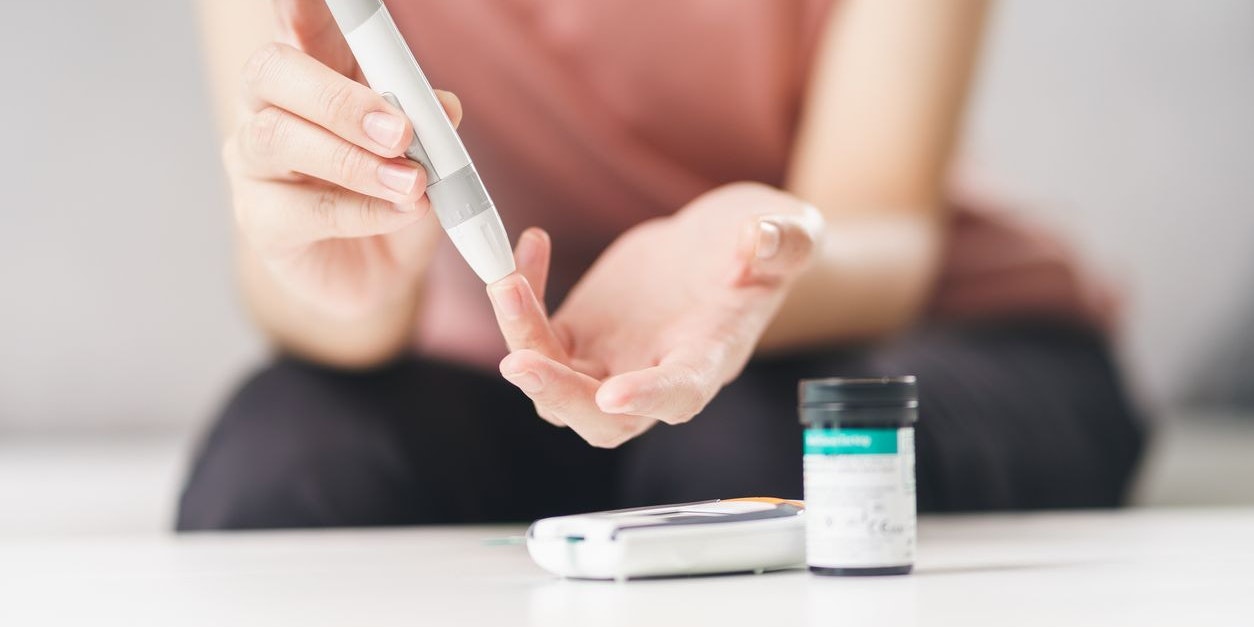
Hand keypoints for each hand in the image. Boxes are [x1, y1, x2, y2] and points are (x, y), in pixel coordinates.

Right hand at [224, 0, 461, 317]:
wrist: (381, 273)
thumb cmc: (396, 193)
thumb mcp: (427, 152)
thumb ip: (429, 123)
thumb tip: (443, 107)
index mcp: (314, 71)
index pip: (300, 22)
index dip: (301, 2)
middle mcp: (271, 106)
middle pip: (273, 72)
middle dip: (340, 99)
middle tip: (401, 133)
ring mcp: (256, 163)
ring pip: (278, 139)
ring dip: (354, 161)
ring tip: (412, 183)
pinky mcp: (260, 219)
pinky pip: (304, 209)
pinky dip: (362, 211)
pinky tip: (401, 214)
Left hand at [487, 183, 823, 447]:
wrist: (728, 245)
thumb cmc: (764, 248)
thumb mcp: (789, 235)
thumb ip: (783, 241)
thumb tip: (758, 238)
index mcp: (709, 358)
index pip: (680, 395)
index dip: (649, 398)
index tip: (615, 395)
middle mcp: (654, 373)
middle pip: (600, 419)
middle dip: (558, 396)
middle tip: (520, 361)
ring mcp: (611, 360)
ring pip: (555, 385)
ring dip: (523, 342)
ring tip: (507, 282)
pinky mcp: (581, 334)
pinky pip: (537, 337)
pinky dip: (522, 302)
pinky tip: (532, 244)